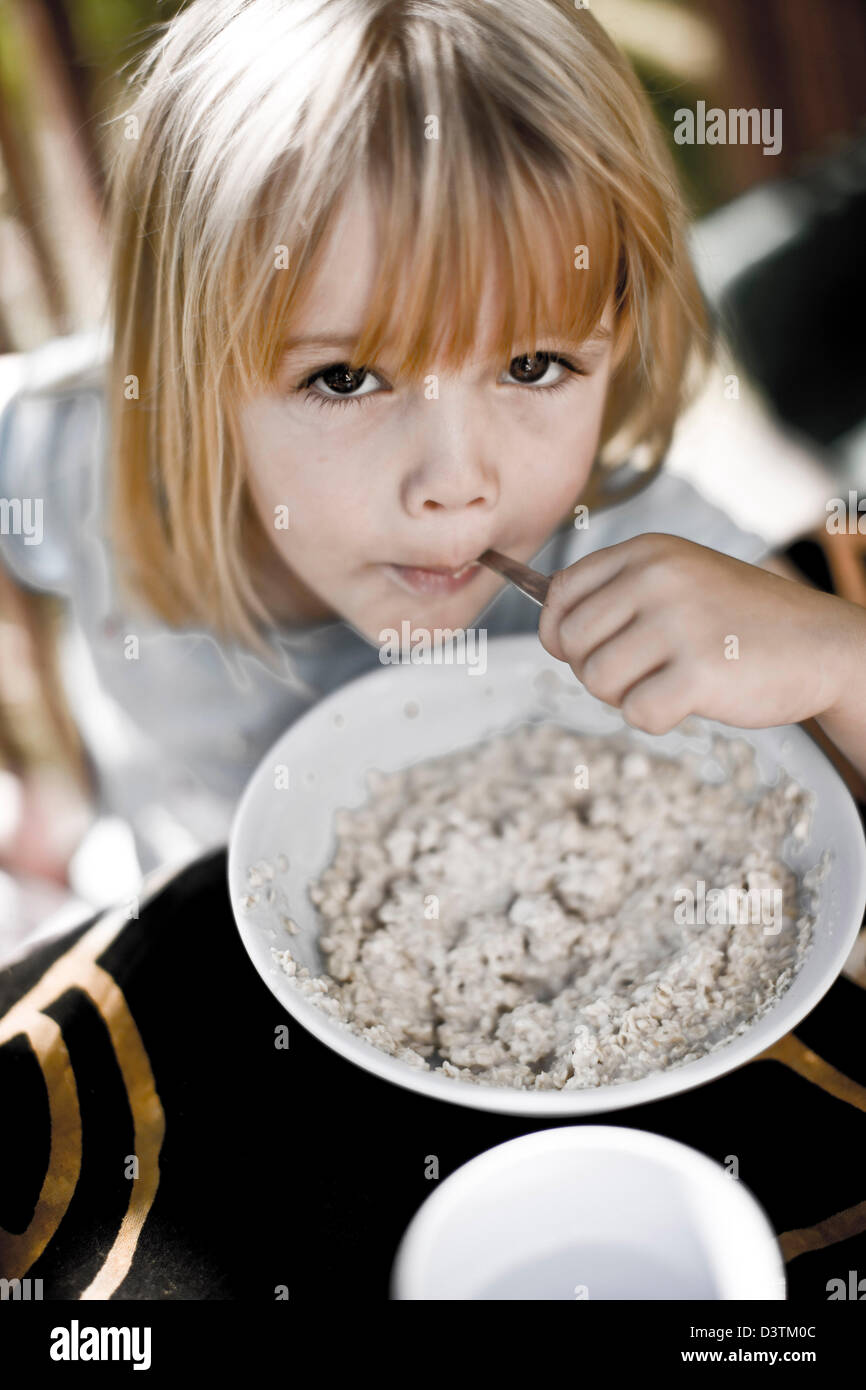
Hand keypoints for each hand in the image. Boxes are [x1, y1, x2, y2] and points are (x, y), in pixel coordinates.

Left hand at [537, 533, 860, 734]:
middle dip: (595, 669)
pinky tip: (691, 699)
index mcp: (646, 552)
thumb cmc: (739, 621)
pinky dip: (657, 719)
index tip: (591, 648)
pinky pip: (636, 714)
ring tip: (669, 680)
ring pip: (596, 680)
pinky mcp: (698, 672)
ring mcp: (677, 623)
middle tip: (642, 670)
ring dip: (626, 696)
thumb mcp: (678, 579)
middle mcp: (656, 578)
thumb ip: (616, 594)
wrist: (822, 645)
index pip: (558, 594)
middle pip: (569, 643)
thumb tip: (548, 628)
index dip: (561, 633)